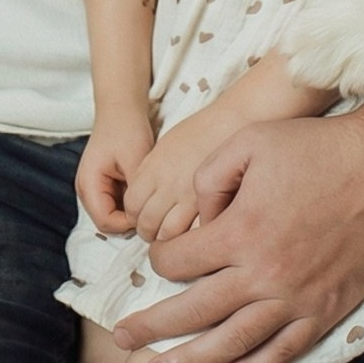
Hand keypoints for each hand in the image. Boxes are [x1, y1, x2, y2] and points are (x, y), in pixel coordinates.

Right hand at [77, 108, 154, 232]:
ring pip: (113, 215)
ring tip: (150, 197)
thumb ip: (138, 192)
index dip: (129, 223)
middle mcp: (87, 190)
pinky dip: (132, 203)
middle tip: (152, 206)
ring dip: (132, 211)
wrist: (122, 108)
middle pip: (108, 222)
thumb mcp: (136, 160)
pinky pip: (117, 205)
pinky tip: (146, 191)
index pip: (105, 222)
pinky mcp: (104, 185)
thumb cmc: (127, 130)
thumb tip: (145, 218)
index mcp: (88, 184)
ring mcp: (94, 189)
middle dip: (130, 219)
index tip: (150, 211)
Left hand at [112, 98, 363, 362]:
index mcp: (240, 230)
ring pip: (232, 343)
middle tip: (121, 338)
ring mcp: (296, 298)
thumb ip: (209, 177)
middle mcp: (264, 273)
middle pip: (194, 311)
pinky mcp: (325, 311)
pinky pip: (281, 352)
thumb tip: (195, 215)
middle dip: (152, 327)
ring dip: (191, 362)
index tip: (161, 256)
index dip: (160, 258)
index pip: (179, 261)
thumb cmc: (317, 146)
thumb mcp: (250, 141)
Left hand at [123, 98, 241, 243]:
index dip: (134, 216)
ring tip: (177, 239)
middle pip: (146, 223)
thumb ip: (148, 173)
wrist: (233, 121)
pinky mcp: (211, 205)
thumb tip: (138, 198)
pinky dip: (191, 238)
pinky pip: (193, 232)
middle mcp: (168, 184)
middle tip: (158, 234)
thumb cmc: (200, 132)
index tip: (143, 218)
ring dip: (169, 241)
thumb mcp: (164, 146)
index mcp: (153, 169)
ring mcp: (190, 197)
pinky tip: (196, 235)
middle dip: (149, 233)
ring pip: (167, 234)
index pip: (131, 205)